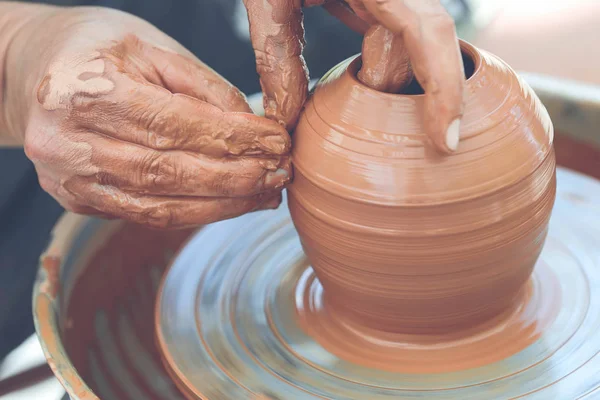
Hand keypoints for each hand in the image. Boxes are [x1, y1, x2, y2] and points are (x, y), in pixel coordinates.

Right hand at [17, 8, 290, 227]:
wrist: (36, 73)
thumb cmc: (98, 50)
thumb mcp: (152, 49)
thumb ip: (204, 89)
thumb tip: (255, 132)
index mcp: (82, 90)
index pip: (175, 125)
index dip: (234, 139)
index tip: (279, 143)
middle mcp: (67, 142)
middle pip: (170, 172)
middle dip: (237, 178)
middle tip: (281, 173)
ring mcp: (68, 179)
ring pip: (162, 206)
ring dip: (224, 205)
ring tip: (266, 194)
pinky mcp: (78, 201)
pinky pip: (148, 216)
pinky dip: (196, 214)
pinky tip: (231, 204)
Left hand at [243, 0, 464, 152]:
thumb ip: (277, 56)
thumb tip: (285, 124)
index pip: (430, 32)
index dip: (444, 89)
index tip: (446, 141)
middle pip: (432, 43)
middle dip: (418, 90)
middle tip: (414, 133)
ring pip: (416, 44)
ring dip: (392, 77)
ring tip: (366, 96)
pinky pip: (399, 37)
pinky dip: (384, 66)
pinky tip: (366, 82)